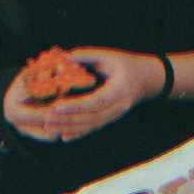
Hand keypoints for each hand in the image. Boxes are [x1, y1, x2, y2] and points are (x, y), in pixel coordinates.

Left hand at [7, 48, 164, 142]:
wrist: (147, 79)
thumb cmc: (125, 64)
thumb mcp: (108, 55)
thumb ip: (85, 56)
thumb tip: (62, 61)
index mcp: (120, 90)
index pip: (96, 101)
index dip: (76, 106)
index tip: (57, 106)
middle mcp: (119, 106)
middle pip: (92, 118)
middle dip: (67, 120)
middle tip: (46, 118)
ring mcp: (116, 115)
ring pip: (91, 126)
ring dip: (69, 128)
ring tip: (49, 127)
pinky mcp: (111, 119)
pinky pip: (94, 128)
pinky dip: (78, 134)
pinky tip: (64, 137)